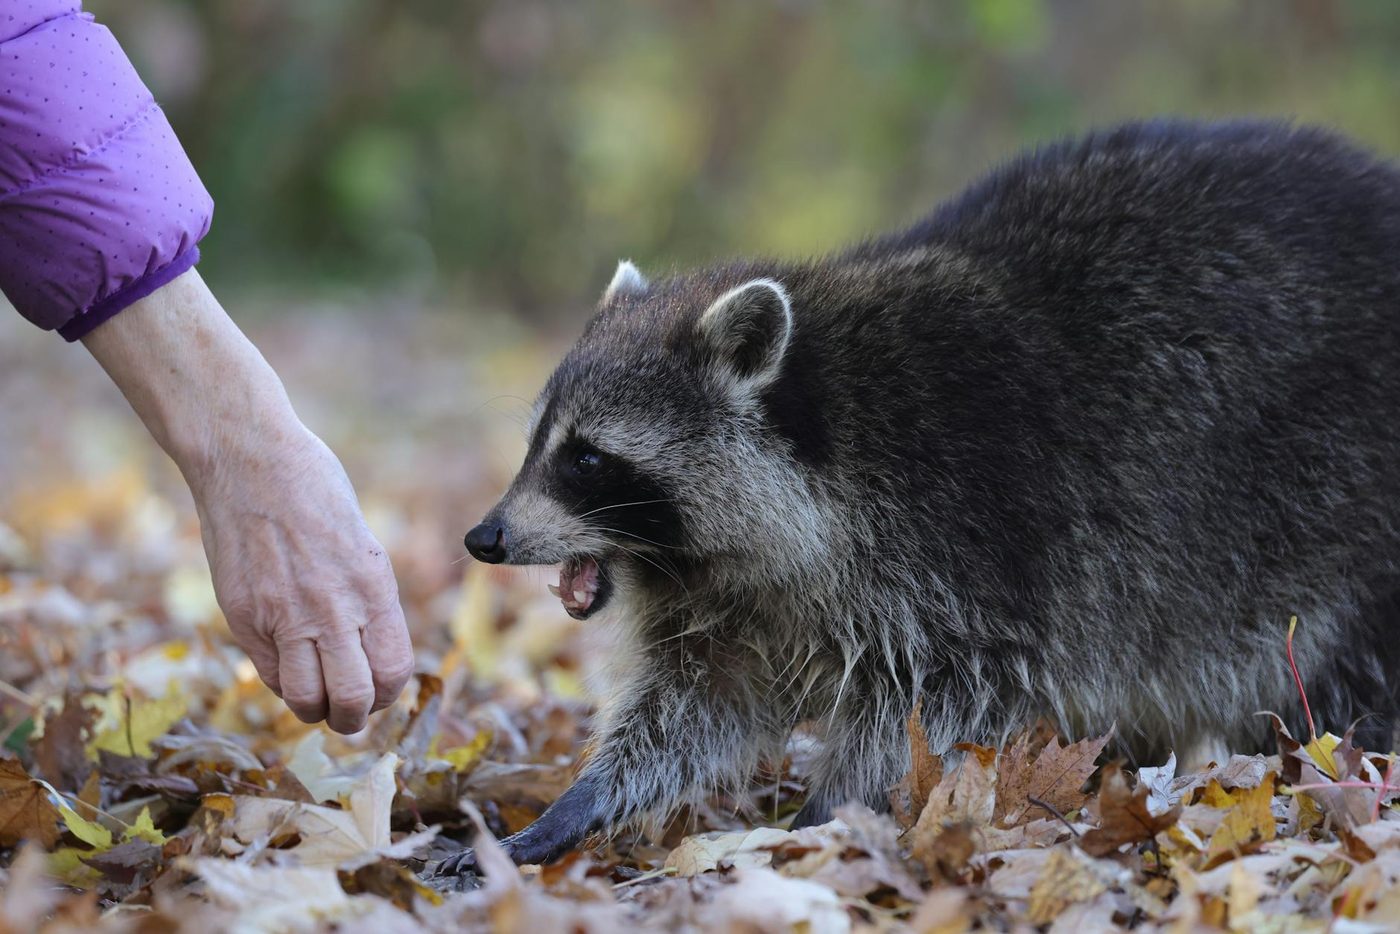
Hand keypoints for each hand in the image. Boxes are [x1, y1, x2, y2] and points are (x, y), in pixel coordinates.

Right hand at [189, 425, 412, 731]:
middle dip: (354, 716)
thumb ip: (366, 598)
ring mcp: (284, 615)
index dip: (388, 693)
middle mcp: (333, 606)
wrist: (250, 460)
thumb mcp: (361, 543)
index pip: (393, 670)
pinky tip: (287, 665)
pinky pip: (269, 675)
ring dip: (315, 709)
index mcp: (372, 585)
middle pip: (353, 699)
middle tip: (347, 709)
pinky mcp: (244, 616)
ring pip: (305, 700)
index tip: (377, 689)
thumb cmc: (313, 491)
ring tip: (316, 696)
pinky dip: (282, 683)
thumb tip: (368, 649)